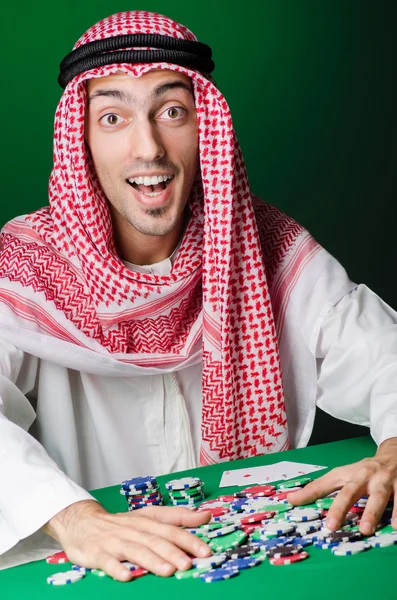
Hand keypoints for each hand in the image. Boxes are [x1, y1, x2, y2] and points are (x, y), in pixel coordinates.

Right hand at [42, 500, 211, 580]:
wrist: (82, 521)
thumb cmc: (122, 523)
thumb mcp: (149, 516)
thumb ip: (177, 517)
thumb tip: (205, 516)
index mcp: (147, 520)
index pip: (171, 528)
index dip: (188, 538)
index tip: (205, 550)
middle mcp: (133, 529)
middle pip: (156, 540)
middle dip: (173, 552)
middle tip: (188, 564)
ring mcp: (115, 541)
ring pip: (136, 550)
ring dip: (152, 560)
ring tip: (167, 571)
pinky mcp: (98, 553)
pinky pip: (108, 561)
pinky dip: (117, 568)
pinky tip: (126, 576)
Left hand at [287, 438, 396, 535]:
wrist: (395, 454)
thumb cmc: (364, 471)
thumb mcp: (341, 475)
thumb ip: (318, 488)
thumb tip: (290, 499)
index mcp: (349, 475)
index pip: (328, 485)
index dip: (312, 495)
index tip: (303, 509)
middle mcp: (366, 476)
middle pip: (352, 490)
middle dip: (342, 507)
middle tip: (332, 525)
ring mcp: (386, 481)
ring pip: (380, 495)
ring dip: (373, 512)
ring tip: (366, 529)